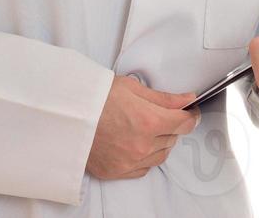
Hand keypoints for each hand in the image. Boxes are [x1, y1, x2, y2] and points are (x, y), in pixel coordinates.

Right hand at [85, 74, 200, 180]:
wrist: (67, 114)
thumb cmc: (95, 97)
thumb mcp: (132, 88)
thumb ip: (164, 98)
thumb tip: (187, 100)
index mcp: (149, 122)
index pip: (184, 123)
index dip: (190, 115)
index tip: (190, 112)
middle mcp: (142, 146)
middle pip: (172, 139)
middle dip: (171, 126)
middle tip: (160, 115)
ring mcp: (130, 161)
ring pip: (160, 156)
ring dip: (160, 143)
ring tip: (147, 129)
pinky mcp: (117, 171)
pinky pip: (143, 169)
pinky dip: (145, 158)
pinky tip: (136, 144)